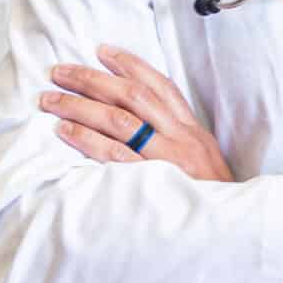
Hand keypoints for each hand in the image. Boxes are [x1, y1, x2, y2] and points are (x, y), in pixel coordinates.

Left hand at [42, 46, 230, 185]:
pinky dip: (88, 139)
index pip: (160, 86)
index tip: (101, 51)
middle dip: (93, 80)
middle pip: (133, 96)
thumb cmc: (211, 199)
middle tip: (60, 72)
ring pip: (120, 120)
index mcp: (193, 131)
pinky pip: (115, 155)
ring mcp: (168, 159)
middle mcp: (182, 139)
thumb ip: (176, 140)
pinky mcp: (154, 182)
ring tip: (51, 100)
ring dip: (81, 106)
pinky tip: (65, 131)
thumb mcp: (203, 162)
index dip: (130, 65)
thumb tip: (140, 123)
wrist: (231, 231)